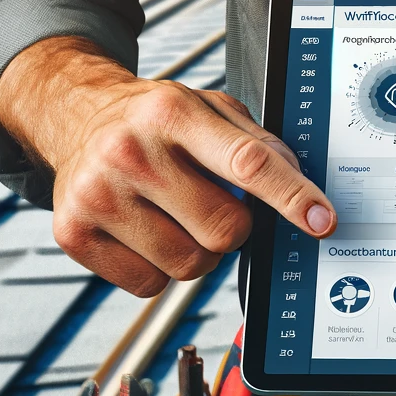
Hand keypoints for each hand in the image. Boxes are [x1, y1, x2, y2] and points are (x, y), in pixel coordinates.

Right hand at [0, 36, 336, 295]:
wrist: (77, 117)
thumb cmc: (153, 119)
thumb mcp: (207, 109)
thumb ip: (257, 144)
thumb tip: (301, 187)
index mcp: (171, 113)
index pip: (247, 163)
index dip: (291, 197)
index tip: (321, 220)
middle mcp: (129, 152)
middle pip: (224, 229)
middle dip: (233, 225)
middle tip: (211, 201)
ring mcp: (98, 196)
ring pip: (189, 265)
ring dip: (197, 250)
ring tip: (175, 214)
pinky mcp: (75, 234)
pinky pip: (149, 286)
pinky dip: (159, 269)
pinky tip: (145, 231)